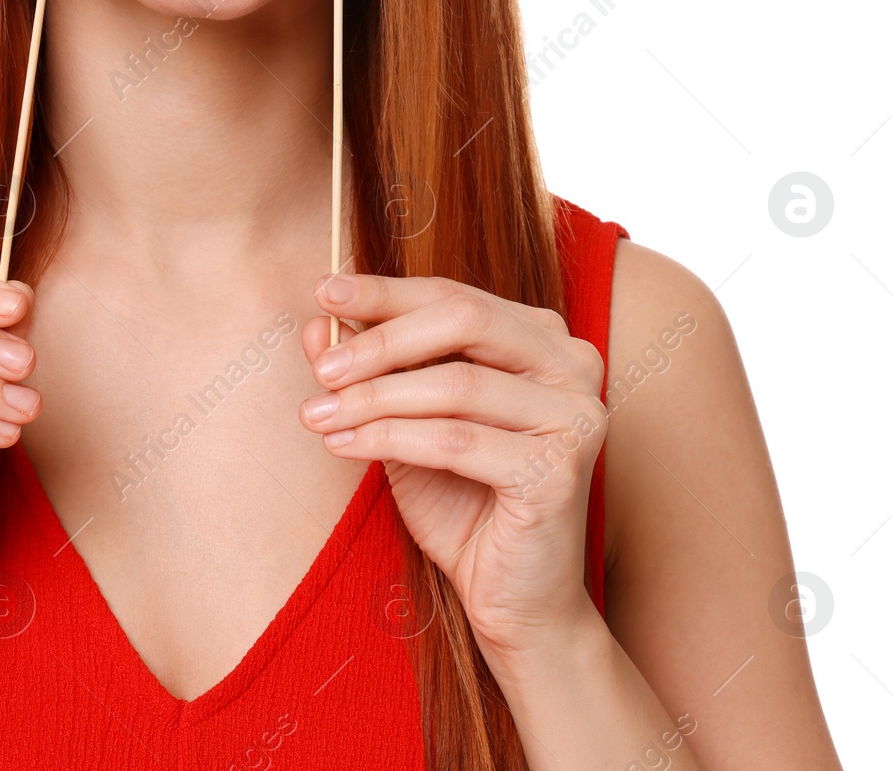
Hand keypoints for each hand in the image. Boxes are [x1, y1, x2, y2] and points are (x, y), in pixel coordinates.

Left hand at [298, 273, 606, 663]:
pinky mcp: (558, 471)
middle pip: (464, 320)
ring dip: (373, 397)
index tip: (324, 290)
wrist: (514, 601)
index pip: (456, 296)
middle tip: (321, 368)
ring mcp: (575, 417)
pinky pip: (455, 440)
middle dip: (380, 340)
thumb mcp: (406, 421)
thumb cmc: (463, 503)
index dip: (386, 293)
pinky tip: (343, 445)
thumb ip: (372, 368)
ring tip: (317, 415)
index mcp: (544, 339)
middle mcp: (572, 366)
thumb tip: (317, 321)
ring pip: (455, 383)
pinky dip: (389, 438)